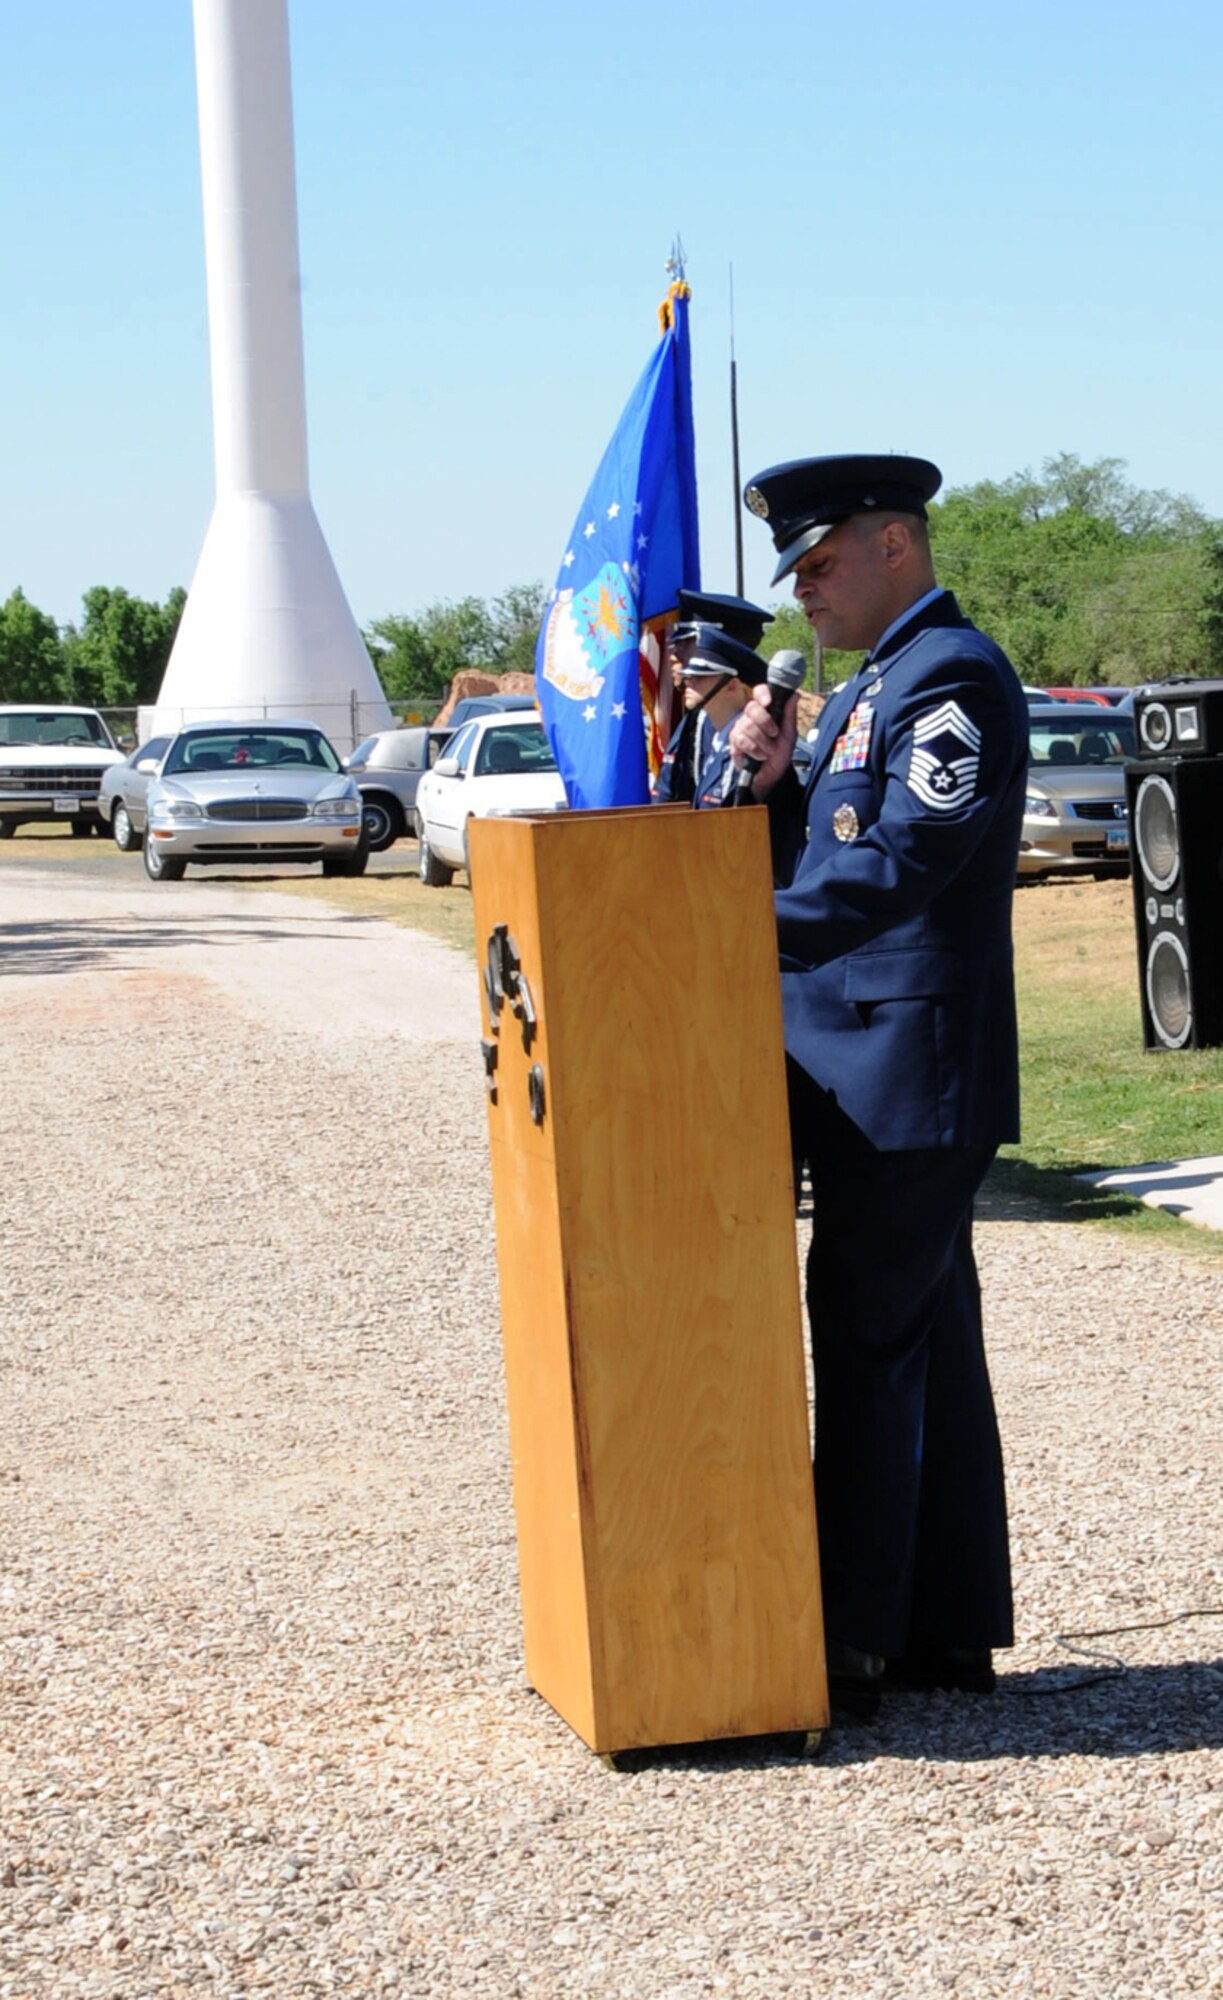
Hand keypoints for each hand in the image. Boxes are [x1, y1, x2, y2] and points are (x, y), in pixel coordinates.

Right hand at [729, 682, 798, 799]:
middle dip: (766, 723)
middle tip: (774, 734)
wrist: (771, 777)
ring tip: (768, 751)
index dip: (762, 694)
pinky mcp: (733, 743)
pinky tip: (759, 756)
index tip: (768, 702)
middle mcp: (750, 718)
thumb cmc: (779, 756)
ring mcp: (740, 729)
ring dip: (762, 741)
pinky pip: (742, 739)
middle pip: (752, 708)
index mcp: (764, 712)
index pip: (759, 692)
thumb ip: (789, 715)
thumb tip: (794, 695)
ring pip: (747, 725)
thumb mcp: (789, 735)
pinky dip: (754, 749)